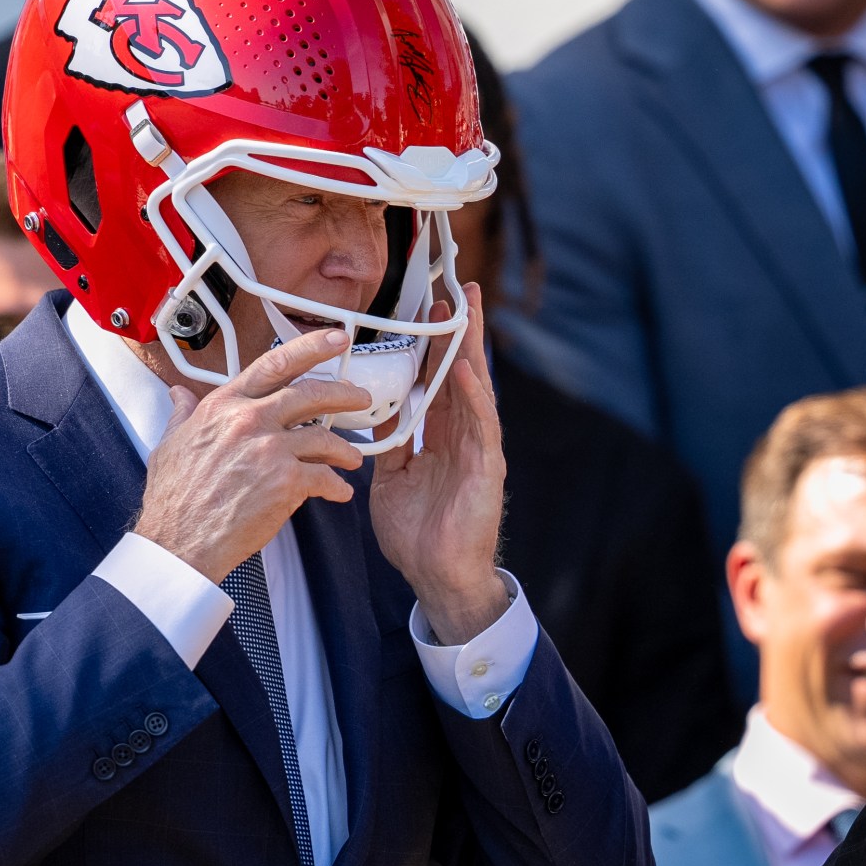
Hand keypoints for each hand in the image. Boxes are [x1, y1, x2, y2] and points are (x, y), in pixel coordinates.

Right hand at [134, 325, 366, 582]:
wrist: (180, 540)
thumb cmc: (174, 498)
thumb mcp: (170, 444)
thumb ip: (183, 415)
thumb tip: (179, 395)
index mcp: (224, 406)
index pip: (275, 363)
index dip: (312, 347)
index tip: (336, 340)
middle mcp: (250, 419)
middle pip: (311, 394)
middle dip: (345, 393)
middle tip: (361, 398)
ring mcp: (270, 449)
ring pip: (324, 437)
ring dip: (345, 449)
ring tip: (352, 458)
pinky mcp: (286, 481)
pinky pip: (325, 476)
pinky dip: (337, 486)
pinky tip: (339, 491)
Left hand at [369, 283, 508, 643]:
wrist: (437, 577)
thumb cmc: (418, 535)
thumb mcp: (392, 480)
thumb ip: (391, 443)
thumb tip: (377, 411)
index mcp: (439, 436)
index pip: (437, 380)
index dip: (433, 345)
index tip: (426, 310)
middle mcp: (462, 436)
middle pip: (461, 372)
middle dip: (458, 331)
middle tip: (456, 288)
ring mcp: (477, 449)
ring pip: (475, 388)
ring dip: (471, 348)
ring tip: (465, 311)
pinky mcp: (487, 468)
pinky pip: (481, 425)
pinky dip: (474, 395)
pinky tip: (467, 369)